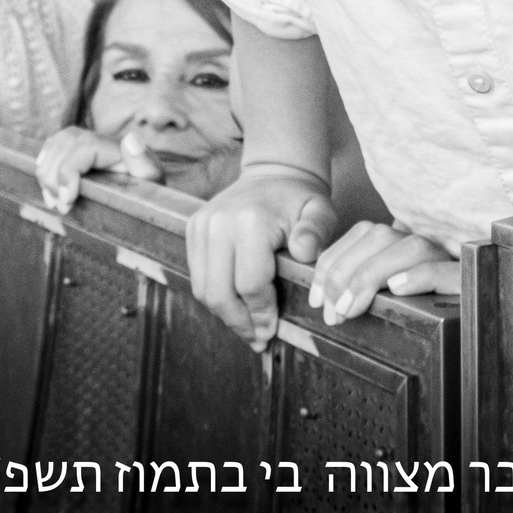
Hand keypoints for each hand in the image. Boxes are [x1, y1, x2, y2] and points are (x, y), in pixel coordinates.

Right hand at [35, 127, 161, 212]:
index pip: (84, 146)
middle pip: (64, 145)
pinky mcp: (77, 151)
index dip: (68, 170)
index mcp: (118, 147)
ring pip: (55, 145)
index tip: (67, 199)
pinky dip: (45, 166)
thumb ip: (145, 163)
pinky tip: (49, 189)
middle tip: (61, 207)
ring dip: (48, 174)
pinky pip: (52, 148)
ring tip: (55, 202)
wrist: (146, 200)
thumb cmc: (150, 194)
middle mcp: (100, 140)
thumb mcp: (153, 183)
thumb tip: (130, 139)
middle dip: (55, 177)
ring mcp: (87, 143)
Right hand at [184, 167, 337, 352]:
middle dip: (239, 323)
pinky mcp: (192, 230)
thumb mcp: (320, 211)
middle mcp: (218, 223)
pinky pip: (198, 276)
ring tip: (247, 328)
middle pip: (219, 293)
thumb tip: (304, 251)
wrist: (273, 173)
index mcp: (249, 221)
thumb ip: (316, 231)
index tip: (272, 331)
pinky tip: (236, 306)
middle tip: (258, 339)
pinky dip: (215, 296)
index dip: (261, 314)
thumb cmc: (299, 199)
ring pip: (203, 289)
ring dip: (225, 315)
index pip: (249, 285)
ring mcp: (201, 226)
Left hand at [307, 220, 458, 324]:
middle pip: (381, 237)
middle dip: (344, 273)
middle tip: (331, 312)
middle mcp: (433, 245)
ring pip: (411, 248)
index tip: (316, 297)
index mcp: (411, 245)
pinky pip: (446, 269)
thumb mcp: (401, 299)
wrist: (498, 321)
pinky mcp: (472, 281)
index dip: (333, 262)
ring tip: (350, 307)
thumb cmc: (441, 320)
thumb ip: (373, 287)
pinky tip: (397, 289)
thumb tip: (330, 296)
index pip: (365, 234)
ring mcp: (454, 260)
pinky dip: (420, 275)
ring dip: (370, 275)